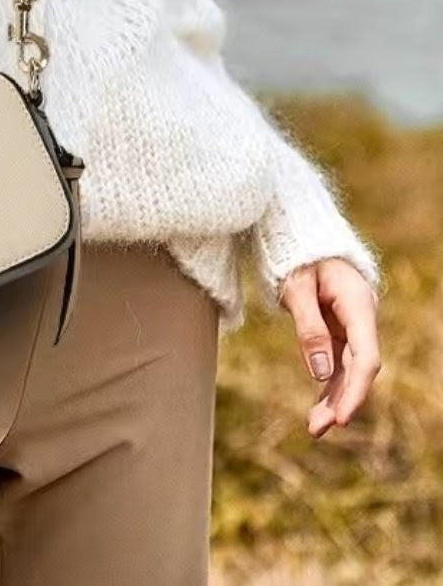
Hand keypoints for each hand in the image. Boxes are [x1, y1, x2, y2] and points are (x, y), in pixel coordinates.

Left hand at [277, 258, 381, 437]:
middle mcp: (361, 318)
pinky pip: (337, 362)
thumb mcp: (298, 286)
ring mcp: (351, 325)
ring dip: (334, 397)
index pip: (365, 356)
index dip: (355, 389)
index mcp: (358, 303)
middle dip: (341, 400)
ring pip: (348, 369)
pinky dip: (328, 384)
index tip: (341, 417)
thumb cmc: (297, 254)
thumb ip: (309, 326)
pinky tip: (318, 409)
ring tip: (314, 428)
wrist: (300, 235)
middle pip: (358, 367)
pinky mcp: (338, 330)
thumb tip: (321, 373)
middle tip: (316, 428)